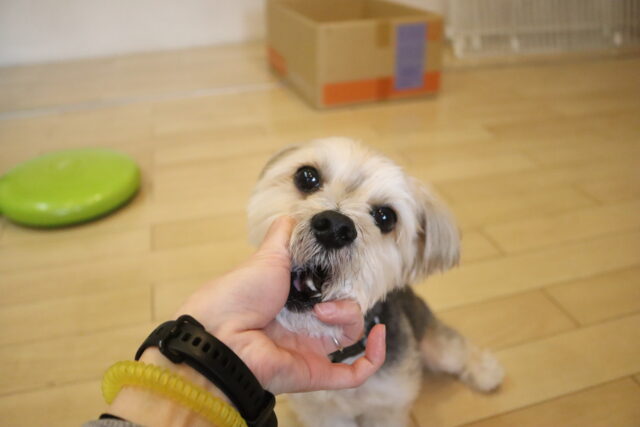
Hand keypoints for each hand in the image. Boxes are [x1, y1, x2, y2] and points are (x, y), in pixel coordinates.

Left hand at [174, 216, 385, 394]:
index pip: (329, 289)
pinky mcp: (317, 373)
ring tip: (325, 310)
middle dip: (347, 297)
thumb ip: (285, 236)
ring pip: (352, 334)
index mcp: (293, 299)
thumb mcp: (267, 256)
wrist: (220, 333)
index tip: (343, 265)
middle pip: (344, 311)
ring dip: (350, 316)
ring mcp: (311, 350)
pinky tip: (378, 334)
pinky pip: (356, 373)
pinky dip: (375, 355)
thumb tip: (295, 216)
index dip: (341, 278)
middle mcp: (303, 325)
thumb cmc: (238, 294)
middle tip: (329, 289)